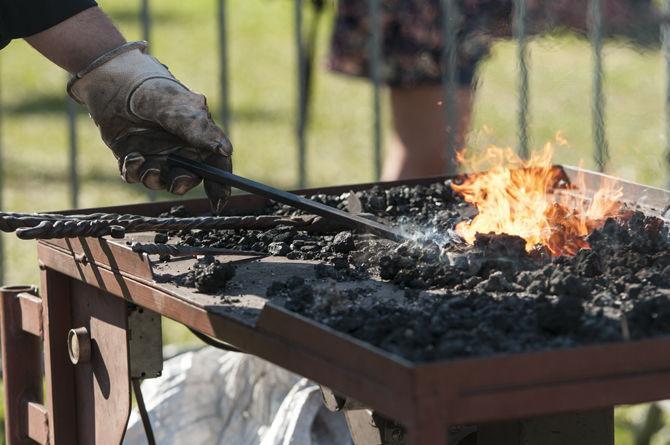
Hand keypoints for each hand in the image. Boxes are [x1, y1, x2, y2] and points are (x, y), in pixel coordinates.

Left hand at [67, 41, 231, 213]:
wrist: (112, 79)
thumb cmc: (152, 88)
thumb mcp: (179, 108)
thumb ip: (200, 130)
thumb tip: (227, 151)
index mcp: (198, 137)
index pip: (216, 165)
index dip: (221, 185)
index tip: (218, 203)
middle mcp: (179, 149)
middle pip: (189, 178)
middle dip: (182, 184)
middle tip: (176, 180)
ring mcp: (156, 154)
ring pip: (161, 181)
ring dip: (155, 179)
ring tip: (148, 166)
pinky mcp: (132, 157)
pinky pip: (136, 176)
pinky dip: (135, 172)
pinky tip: (132, 158)